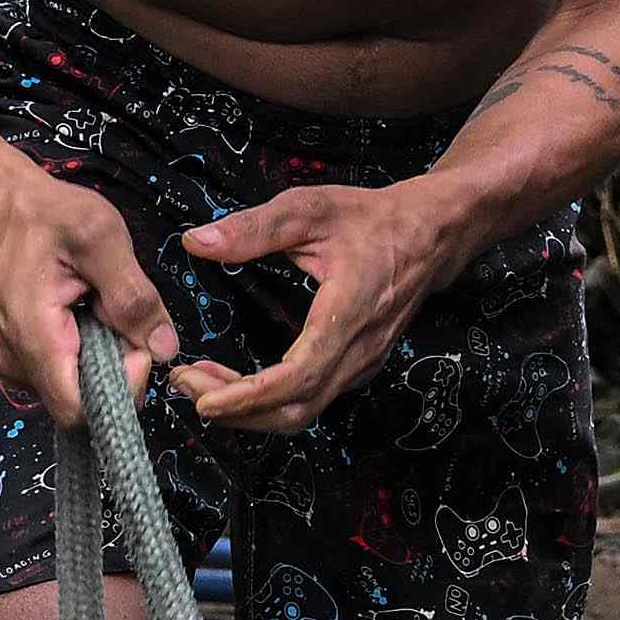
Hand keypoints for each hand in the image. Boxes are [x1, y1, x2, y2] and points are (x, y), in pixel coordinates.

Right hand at [0, 171, 177, 426]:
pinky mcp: (21, 355)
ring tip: (100, 305)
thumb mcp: (102, 240)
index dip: (121, 389)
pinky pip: (66, 372)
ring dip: (104, 357)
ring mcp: (15, 362)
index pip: (79, 411)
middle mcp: (16, 362)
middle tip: (122, 315)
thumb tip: (164, 350)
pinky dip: (88, 350)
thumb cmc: (48, 215)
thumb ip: (134, 297)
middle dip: (117, 368)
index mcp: (34, 338)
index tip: (139, 345)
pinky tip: (87, 311)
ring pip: (77, 388)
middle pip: (83, 402)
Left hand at [175, 181, 463, 430]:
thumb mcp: (311, 209)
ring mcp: (363, 362)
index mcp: (348, 311)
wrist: (432, 233)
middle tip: (187, 386)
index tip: (205, 399)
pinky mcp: (360, 365)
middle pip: (296, 409)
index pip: (299, 375)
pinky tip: (240, 383)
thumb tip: (198, 242)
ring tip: (205, 387)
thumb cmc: (375, 219)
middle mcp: (360, 348)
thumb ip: (253, 228)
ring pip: (303, 410)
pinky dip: (271, 402)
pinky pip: (313, 398)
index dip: (249, 397)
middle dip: (238, 411)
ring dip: (251, 411)